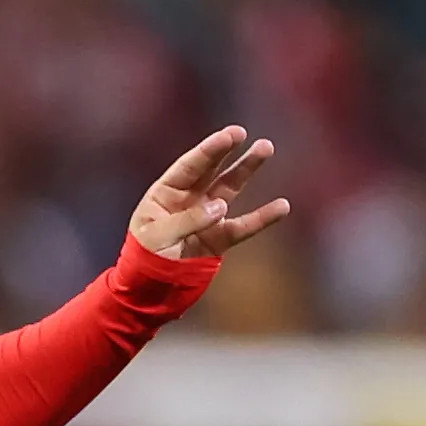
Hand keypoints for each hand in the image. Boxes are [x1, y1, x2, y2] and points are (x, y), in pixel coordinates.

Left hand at [131, 126, 290, 259]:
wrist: (149, 291)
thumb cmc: (144, 260)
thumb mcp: (157, 239)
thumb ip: (188, 220)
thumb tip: (222, 207)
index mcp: (164, 194)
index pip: (189, 166)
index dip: (210, 150)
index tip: (231, 135)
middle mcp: (187, 200)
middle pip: (210, 170)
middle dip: (227, 151)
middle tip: (243, 133)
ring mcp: (205, 217)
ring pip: (229, 188)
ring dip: (247, 169)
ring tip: (266, 148)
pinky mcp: (218, 238)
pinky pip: (242, 226)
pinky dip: (262, 218)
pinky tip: (282, 206)